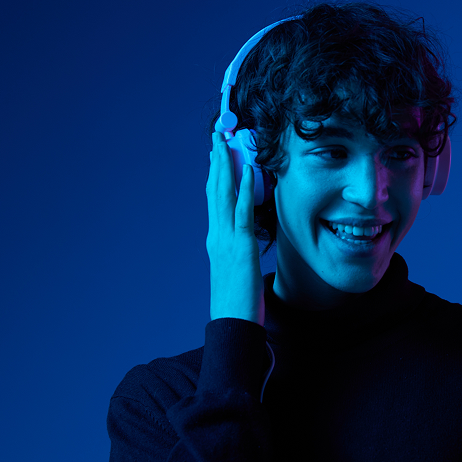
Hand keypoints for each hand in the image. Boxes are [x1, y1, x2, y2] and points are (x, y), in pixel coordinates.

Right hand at [205, 130, 264, 323]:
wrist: (232, 326)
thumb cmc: (238, 303)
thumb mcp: (237, 270)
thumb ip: (239, 251)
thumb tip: (246, 239)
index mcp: (216, 241)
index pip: (214, 200)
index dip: (215, 174)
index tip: (217, 152)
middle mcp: (217, 236)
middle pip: (214, 191)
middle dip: (216, 161)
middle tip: (218, 135)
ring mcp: (226, 241)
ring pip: (223, 196)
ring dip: (226, 166)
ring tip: (227, 142)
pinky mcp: (241, 249)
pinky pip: (242, 213)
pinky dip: (244, 190)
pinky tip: (247, 171)